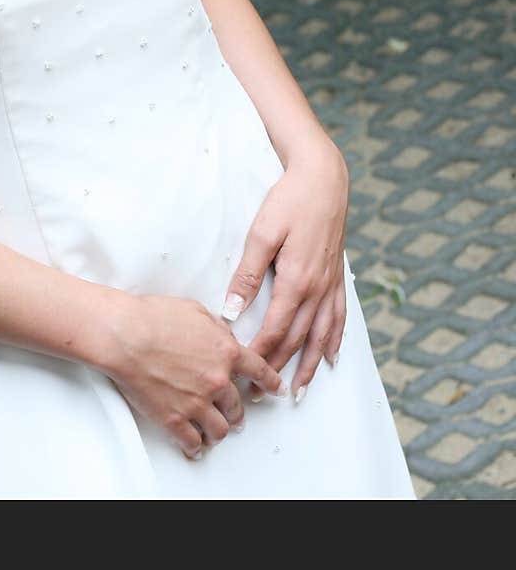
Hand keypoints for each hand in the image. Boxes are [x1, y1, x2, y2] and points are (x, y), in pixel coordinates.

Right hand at [97, 291, 286, 459]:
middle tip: (234, 415)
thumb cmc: (154, 317)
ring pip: (220, 429)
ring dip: (219, 431)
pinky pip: (192, 442)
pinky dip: (195, 446)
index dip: (271, 382)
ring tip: (214, 432)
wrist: (127, 335)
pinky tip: (194, 445)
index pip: (259, 371)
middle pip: (237, 405)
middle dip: (237, 411)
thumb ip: (216, 328)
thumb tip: (224, 337)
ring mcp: (197, 402)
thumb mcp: (195, 310)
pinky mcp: (175, 419)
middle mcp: (217, 380)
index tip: (276, 389)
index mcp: (226, 352)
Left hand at [222, 135, 348, 398]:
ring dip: (311, 365)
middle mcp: (317, 289)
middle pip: (298, 339)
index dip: (261, 355)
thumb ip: (247, 273)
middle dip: (280, 368)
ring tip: (300, 390)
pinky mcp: (337, 275)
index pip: (276, 330)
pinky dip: (335, 340)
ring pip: (322, 336)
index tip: (245, 375)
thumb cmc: (289, 201)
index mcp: (296, 281)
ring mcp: (331, 284)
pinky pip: (339, 317)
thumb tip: (232, 310)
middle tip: (263, 394)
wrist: (324, 178)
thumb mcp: (262, 232)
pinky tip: (332, 356)